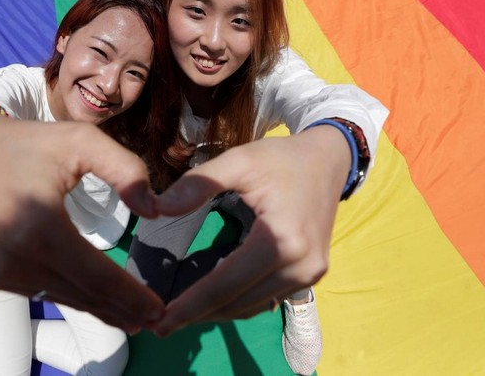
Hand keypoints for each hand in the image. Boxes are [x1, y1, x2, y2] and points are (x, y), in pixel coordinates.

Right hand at [0, 107, 163, 332]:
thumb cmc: (30, 143)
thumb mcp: (82, 142)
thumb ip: (126, 170)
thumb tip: (154, 212)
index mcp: (38, 224)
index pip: (96, 275)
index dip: (130, 296)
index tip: (159, 310)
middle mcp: (12, 255)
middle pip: (81, 293)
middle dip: (121, 309)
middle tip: (154, 320)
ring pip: (61, 297)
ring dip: (97, 309)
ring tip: (130, 318)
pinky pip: (39, 291)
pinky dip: (69, 297)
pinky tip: (93, 302)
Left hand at [152, 125, 350, 335]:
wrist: (327, 161)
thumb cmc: (281, 159)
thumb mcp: (239, 161)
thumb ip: (198, 184)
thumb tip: (157, 209)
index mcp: (281, 241)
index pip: (225, 285)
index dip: (189, 306)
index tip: (158, 323)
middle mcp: (300, 266)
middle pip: (238, 303)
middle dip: (198, 315)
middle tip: (160, 325)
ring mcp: (309, 275)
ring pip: (252, 307)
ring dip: (217, 313)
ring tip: (181, 315)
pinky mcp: (311, 275)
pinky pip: (267, 298)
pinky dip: (238, 303)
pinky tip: (213, 300)